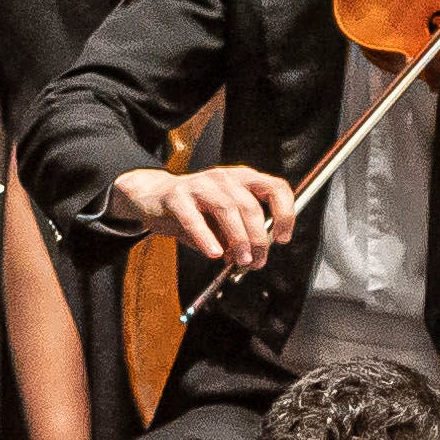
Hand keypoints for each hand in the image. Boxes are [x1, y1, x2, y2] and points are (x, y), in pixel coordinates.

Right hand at [122, 159, 298, 269]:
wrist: (153, 196)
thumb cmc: (195, 209)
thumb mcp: (222, 222)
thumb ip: (237, 237)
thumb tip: (248, 259)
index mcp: (243, 179)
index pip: (276, 188)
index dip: (285, 214)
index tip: (282, 239)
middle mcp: (225, 177)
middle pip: (250, 206)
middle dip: (258, 238)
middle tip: (257, 261)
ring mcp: (200, 184)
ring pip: (227, 209)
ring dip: (238, 238)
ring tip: (240, 260)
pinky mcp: (177, 196)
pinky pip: (194, 218)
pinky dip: (206, 237)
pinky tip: (215, 253)